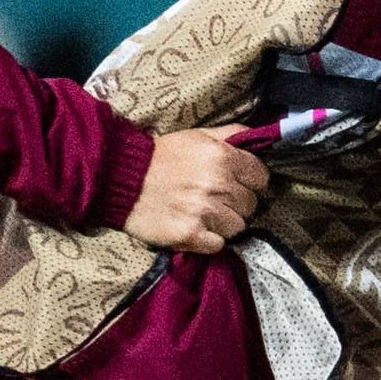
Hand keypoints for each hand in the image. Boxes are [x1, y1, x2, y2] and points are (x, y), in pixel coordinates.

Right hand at [124, 124, 262, 254]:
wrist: (120, 178)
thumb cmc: (162, 156)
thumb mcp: (198, 135)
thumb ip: (232, 134)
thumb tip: (260, 137)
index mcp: (223, 157)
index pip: (260, 178)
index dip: (251, 182)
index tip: (237, 184)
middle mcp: (218, 185)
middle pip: (250, 205)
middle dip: (235, 203)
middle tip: (214, 199)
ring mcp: (204, 212)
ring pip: (237, 226)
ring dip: (223, 223)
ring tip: (202, 213)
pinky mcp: (190, 234)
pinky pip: (218, 244)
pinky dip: (209, 239)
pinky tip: (194, 227)